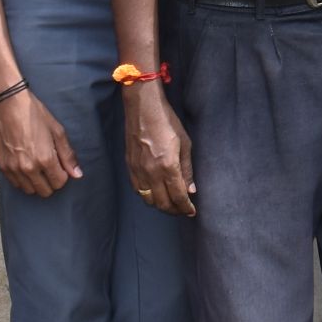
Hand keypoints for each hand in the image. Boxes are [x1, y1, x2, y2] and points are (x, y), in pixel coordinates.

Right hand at [0, 89, 83, 197]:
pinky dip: (23, 180)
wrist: (8, 104)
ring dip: (37, 183)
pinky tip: (26, 166)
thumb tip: (77, 174)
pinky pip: (15, 184)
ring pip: (29, 190)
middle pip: (45, 191)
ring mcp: (13, 168)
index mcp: (45, 159)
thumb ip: (68, 156)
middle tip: (51, 168)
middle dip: (51, 182)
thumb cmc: (34, 114)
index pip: (59, 183)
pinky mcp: (2, 166)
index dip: (63, 176)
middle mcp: (28, 168)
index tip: (61, 166)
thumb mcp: (57, 131)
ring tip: (38, 167)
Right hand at [124, 84, 195, 217]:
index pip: (178, 196)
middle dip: (175, 211)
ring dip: (161, 206)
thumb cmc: (167, 122)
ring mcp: (138, 171)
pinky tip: (155, 194)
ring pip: (149, 200)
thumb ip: (187, 169)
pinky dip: (148, 197)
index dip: (186, 208)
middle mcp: (151, 172)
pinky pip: (138, 190)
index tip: (192, 212)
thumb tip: (191, 190)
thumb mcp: (185, 144)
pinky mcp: (130, 167)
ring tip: (171, 204)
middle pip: (163, 203)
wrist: (143, 108)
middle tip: (183, 211)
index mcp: (168, 166)